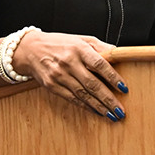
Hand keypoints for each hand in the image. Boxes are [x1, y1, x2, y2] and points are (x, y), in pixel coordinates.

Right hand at [11, 31, 128, 120]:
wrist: (30, 49)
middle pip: (92, 84)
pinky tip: (96, 111)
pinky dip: (85, 106)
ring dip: (99, 107)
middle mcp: (69, 62)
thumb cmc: (59, 43)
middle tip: (121, 111)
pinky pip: (72, 98)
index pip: (100, 64)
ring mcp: (59, 75)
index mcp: (79, 49)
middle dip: (108, 99)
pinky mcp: (52, 86)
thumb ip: (100, 46)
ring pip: (83, 94)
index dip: (113, 77)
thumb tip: (119, 54)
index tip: (124, 88)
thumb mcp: (80, 39)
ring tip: (112, 115)